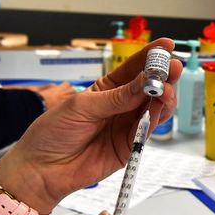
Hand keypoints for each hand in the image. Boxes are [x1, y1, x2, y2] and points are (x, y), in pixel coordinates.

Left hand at [0, 38, 181, 212]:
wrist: (42, 169)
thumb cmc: (53, 133)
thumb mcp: (82, 107)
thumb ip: (117, 97)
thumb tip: (144, 81)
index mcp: (107, 89)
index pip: (134, 67)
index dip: (151, 55)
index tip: (166, 45)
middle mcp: (121, 105)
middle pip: (150, 86)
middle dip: (163, 75)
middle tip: (172, 67)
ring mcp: (127, 125)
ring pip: (155, 107)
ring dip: (165, 96)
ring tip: (167, 89)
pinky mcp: (130, 145)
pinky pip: (149, 129)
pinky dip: (157, 117)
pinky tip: (160, 106)